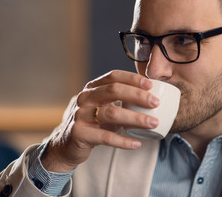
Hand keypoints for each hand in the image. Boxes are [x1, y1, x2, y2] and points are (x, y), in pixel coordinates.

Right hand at [41, 70, 159, 172]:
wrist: (66, 144)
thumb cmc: (92, 124)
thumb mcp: (102, 107)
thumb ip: (120, 101)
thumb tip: (150, 98)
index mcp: (92, 88)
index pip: (113, 77)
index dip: (132, 79)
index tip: (150, 85)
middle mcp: (85, 98)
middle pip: (114, 91)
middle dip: (138, 95)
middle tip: (155, 103)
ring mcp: (80, 115)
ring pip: (111, 113)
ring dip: (136, 118)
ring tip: (153, 123)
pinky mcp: (79, 133)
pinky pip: (105, 137)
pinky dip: (123, 141)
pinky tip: (136, 144)